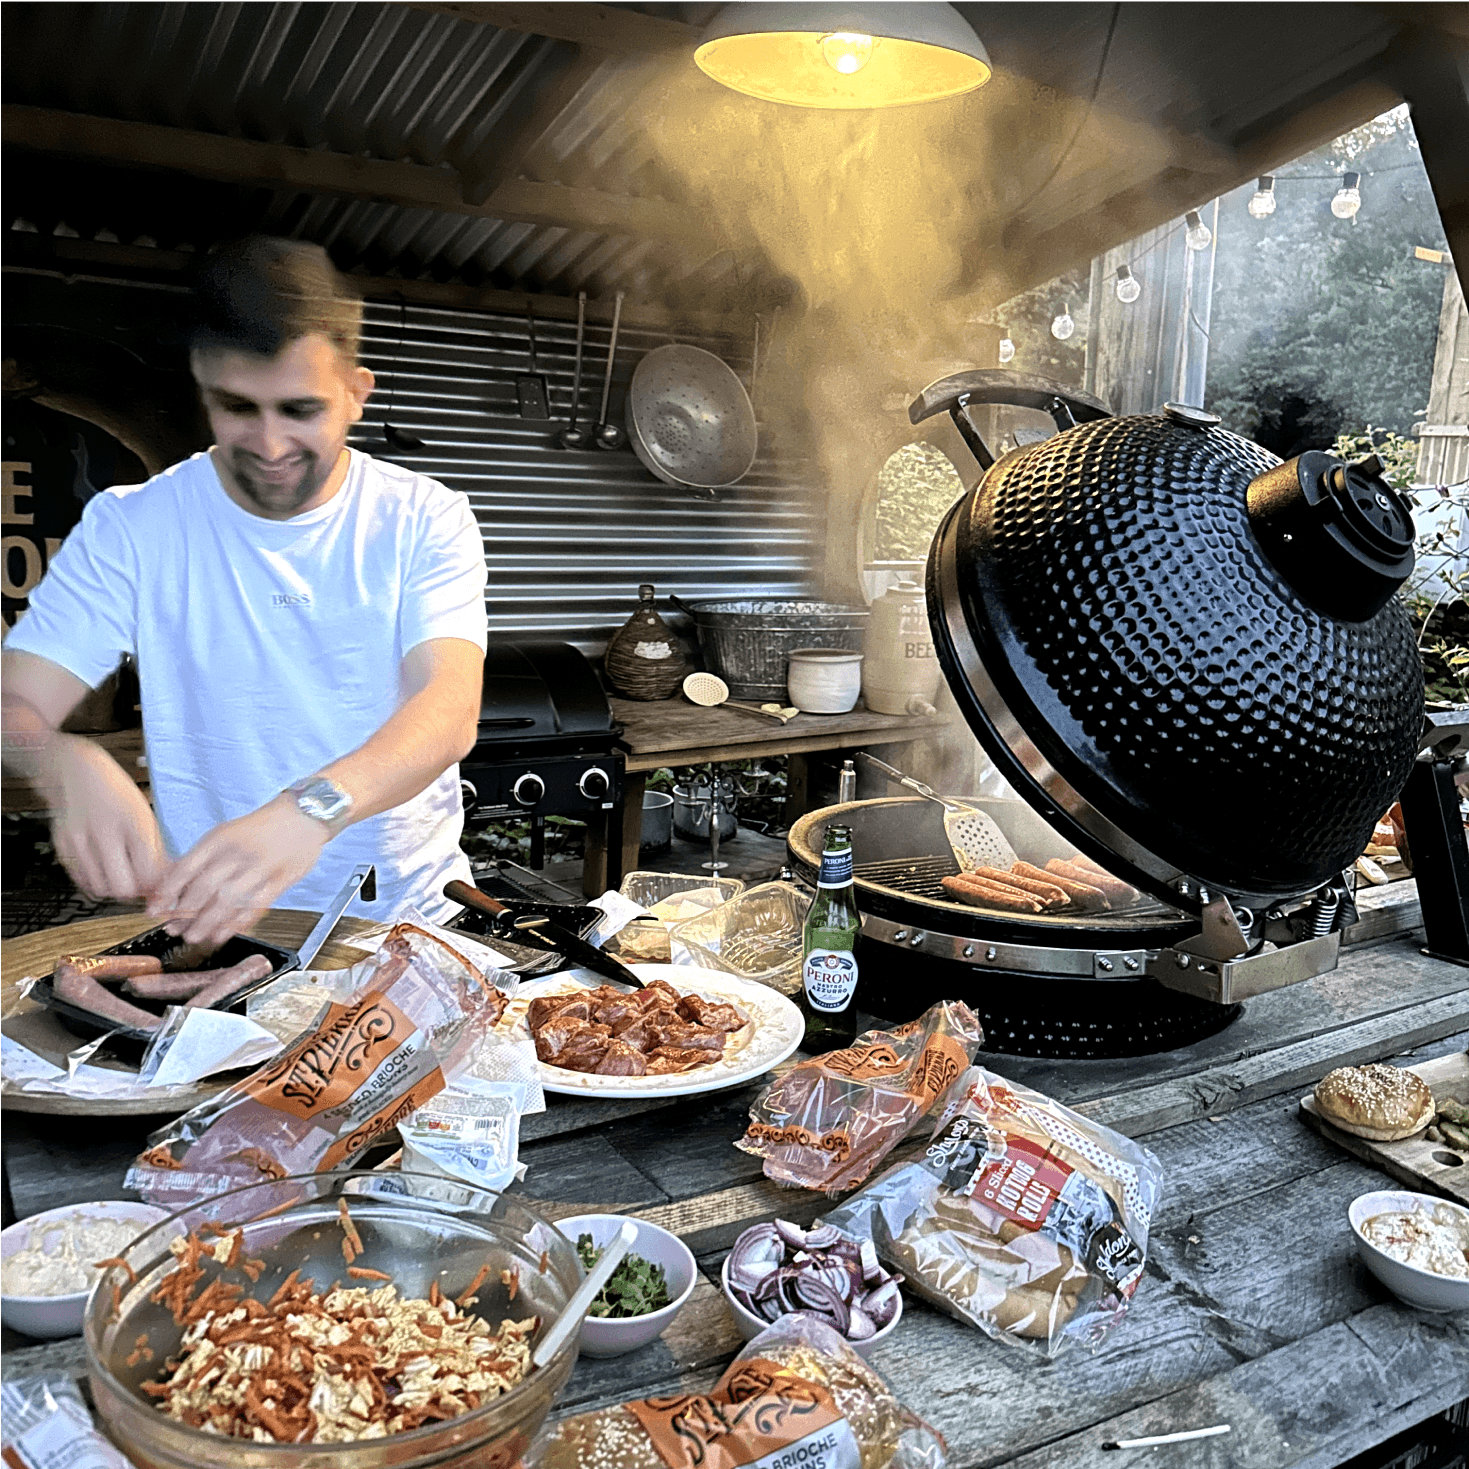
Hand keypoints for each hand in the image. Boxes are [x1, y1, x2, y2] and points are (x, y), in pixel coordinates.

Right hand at [46, 735, 166, 900]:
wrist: (75, 770)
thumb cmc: (116, 792)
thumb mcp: (146, 816)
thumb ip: (156, 851)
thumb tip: (166, 882)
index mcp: (134, 822)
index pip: (148, 873)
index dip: (156, 886)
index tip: (159, 886)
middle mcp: (105, 832)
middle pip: (122, 888)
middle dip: (135, 892)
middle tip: (140, 886)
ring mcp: (79, 840)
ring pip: (100, 888)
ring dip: (114, 889)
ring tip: (122, 876)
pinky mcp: (62, 845)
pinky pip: (81, 880)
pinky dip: (95, 882)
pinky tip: (104, 870)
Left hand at [148, 795, 329, 946]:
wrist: (304, 815)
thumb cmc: (262, 827)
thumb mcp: (227, 832)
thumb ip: (203, 856)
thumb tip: (172, 882)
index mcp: (220, 838)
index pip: (185, 868)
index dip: (167, 892)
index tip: (154, 909)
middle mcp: (238, 852)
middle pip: (204, 887)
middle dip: (184, 913)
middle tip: (172, 928)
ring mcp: (261, 867)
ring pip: (229, 900)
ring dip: (208, 922)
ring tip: (194, 936)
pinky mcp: (280, 879)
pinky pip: (256, 906)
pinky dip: (238, 923)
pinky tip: (224, 933)